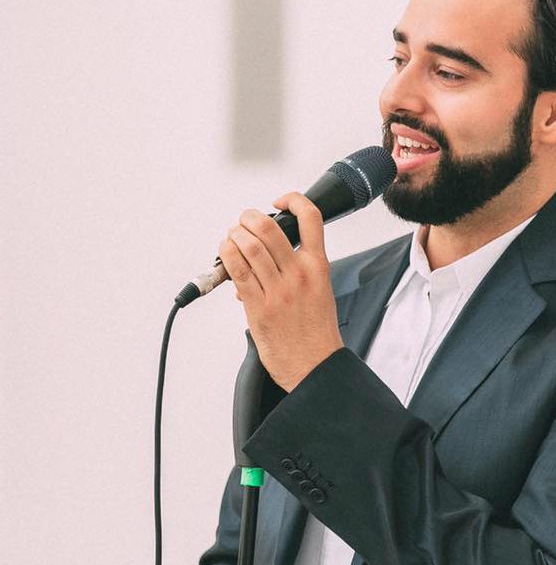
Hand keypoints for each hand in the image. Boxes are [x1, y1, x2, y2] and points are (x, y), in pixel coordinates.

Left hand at [218, 192, 344, 391]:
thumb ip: (298, 270)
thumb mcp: (320, 290)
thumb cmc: (317, 332)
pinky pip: (237, 271)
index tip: (279, 201)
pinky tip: (226, 254)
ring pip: (248, 246)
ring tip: (231, 237)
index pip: (310, 218)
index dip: (292, 199)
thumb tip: (267, 259)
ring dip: (233, 235)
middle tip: (244, 220)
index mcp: (319, 266)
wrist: (315, 365)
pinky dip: (227, 256)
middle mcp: (299, 273)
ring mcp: (278, 290)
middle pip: (268, 227)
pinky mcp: (258, 306)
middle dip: (249, 217)